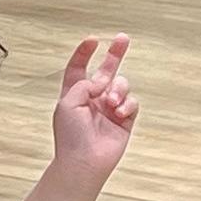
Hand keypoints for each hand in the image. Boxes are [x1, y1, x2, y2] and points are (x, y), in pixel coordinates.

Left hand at [52, 33, 139, 187]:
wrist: (84, 163)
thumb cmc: (71, 137)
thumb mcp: (68, 102)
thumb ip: (84, 83)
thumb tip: (103, 81)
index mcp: (75, 95)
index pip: (78, 69)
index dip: (84, 54)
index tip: (92, 40)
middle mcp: (93, 100)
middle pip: (105, 71)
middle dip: (115, 54)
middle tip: (123, 38)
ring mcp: (109, 110)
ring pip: (121, 85)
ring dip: (118, 89)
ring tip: (112, 102)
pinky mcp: (124, 120)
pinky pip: (132, 102)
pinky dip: (127, 105)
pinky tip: (119, 113)